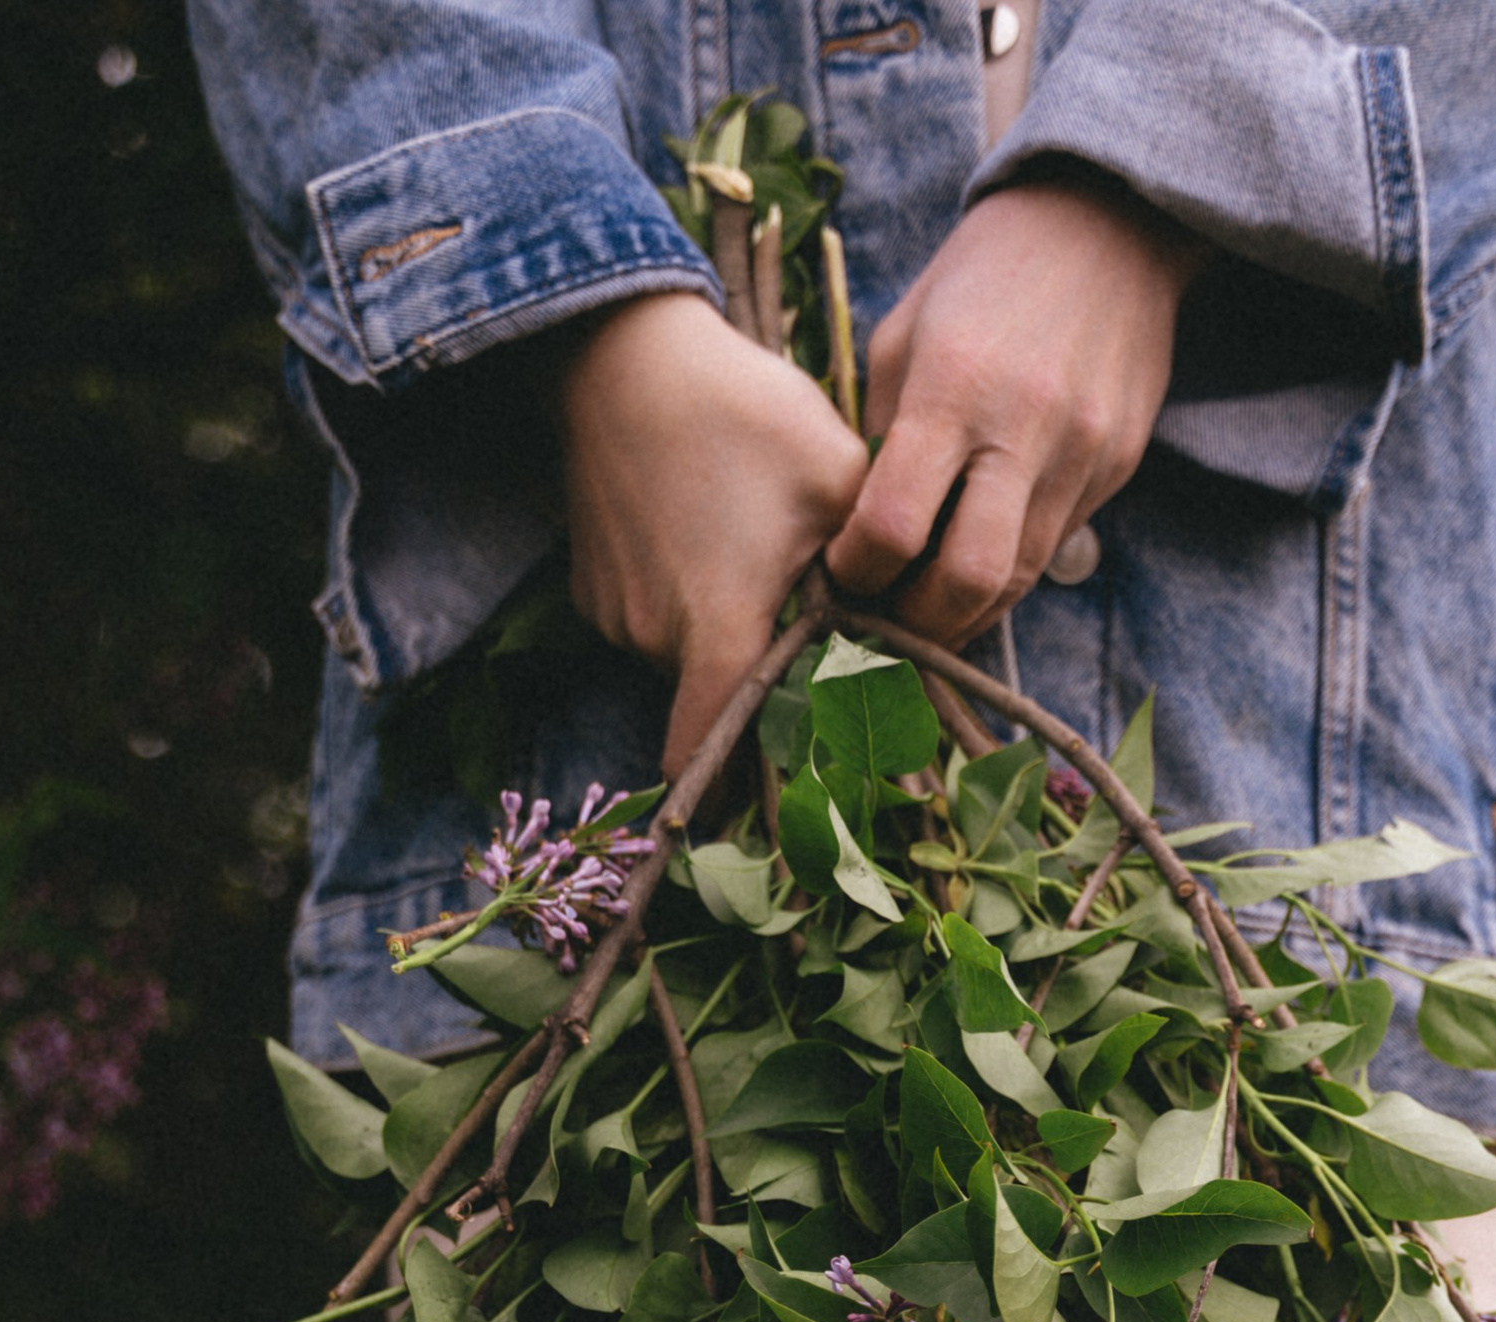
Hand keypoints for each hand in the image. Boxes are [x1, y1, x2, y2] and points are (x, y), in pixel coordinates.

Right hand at [555, 291, 868, 775]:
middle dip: (763, 683)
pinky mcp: (593, 589)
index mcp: (721, 631)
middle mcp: (657, 642)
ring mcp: (616, 617)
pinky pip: (652, 622)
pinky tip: (703, 534)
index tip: (788, 797)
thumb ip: (873, 567)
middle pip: (722, 701)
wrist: (619, 349)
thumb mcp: (835, 479)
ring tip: (750, 558)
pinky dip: (682, 603)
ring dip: (724, 637)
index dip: (749, 792)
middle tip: (804, 627)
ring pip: (689, 659)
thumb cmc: (740, 412)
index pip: (717, 758)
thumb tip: (903, 631)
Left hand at [825, 175, 1200, 642]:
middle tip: (888, 620)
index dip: (858, 570)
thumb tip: (860, 535)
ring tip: (928, 602)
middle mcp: (1025, 427)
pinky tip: (981, 550)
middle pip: (969, 581)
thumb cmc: (980, 277)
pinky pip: (1055, 545)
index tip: (844, 570)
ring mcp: (1083, 453)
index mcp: (953, 387)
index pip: (893, 525)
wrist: (1106, 223)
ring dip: (966, 610)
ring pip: (1018, 580)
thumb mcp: (905, 334)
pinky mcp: (1118, 466)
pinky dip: (1010, 565)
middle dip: (919, 622)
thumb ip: (882, 437)